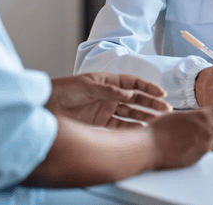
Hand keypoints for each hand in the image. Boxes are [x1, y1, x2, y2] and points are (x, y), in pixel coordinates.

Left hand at [47, 73, 171, 127]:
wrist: (45, 106)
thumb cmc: (63, 90)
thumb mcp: (85, 86)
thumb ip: (107, 90)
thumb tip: (128, 94)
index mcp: (107, 81)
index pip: (133, 83)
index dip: (148, 88)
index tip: (162, 94)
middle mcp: (109, 95)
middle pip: (135, 99)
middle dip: (151, 104)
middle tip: (167, 110)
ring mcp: (105, 109)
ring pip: (130, 113)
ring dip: (145, 116)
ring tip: (159, 122)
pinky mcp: (100, 123)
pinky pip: (120, 125)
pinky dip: (132, 128)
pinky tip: (142, 131)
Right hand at [149, 103, 212, 168]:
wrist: (152, 146)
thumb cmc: (160, 129)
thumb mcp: (181, 116)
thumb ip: (196, 117)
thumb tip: (204, 117)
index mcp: (203, 117)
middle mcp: (208, 131)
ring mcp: (205, 146)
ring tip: (209, 133)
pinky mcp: (200, 157)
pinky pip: (207, 149)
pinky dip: (204, 145)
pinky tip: (194, 143)